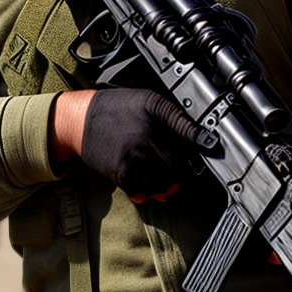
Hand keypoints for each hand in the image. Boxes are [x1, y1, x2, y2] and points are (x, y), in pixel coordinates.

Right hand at [51, 88, 206, 201]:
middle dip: (179, 169)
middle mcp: (145, 138)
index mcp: (154, 117)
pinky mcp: (120, 173)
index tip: (212, 147)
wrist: (80, 119)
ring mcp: (132, 158)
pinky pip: (142, 191)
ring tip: (162, 175)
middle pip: (175, 166)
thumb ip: (175, 117)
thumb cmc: (117, 107)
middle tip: (175, 167)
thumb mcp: (148, 101)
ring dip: (165, 183)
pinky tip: (147, 181)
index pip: (185, 134)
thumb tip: (200, 136)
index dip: (200, 143)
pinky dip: (147, 191)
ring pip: (162, 183)